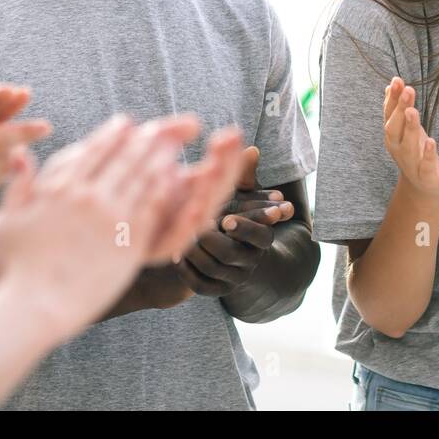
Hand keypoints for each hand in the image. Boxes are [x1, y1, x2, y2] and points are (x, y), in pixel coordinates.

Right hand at [0, 114, 220, 335]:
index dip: (112, 134)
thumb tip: (19, 151)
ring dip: (159, 159)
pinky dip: (165, 188)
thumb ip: (19, 183)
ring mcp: (112, 218)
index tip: (125, 123)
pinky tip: (174, 179)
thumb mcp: (11, 219)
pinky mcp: (131, 240)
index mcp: (62, 188)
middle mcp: (89, 197)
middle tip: (157, 129)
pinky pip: (153, 206)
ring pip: (143, 178)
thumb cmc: (20, 266)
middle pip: (124, 159)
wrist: (38, 304)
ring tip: (171, 148)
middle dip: (143, 140)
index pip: (94, 151)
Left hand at [176, 145, 298, 296]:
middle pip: (230, 253)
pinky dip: (187, 270)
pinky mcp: (215, 290)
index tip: (226, 219)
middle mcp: (251, 261)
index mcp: (261, 237)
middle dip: (209, 239)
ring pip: (211, 268)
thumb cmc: (228, 214)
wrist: (219, 253)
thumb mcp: (236, 195)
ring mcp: (233, 278)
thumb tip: (251, 149)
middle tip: (192, 225)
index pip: (261, 235)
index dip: (245, 228)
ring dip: (194, 251)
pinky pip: (199, 284)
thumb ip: (243, 174)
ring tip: (180, 235)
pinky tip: (176, 254)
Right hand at [380, 77, 438, 201]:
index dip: (392, 98)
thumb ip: (398, 108)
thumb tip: (391, 85)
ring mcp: (411, 163)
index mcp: (393, 136)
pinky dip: (427, 154)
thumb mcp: (407, 129)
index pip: (389, 114)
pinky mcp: (426, 175)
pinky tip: (432, 142)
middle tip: (408, 90)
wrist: (424, 188)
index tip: (397, 80)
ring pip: (407, 145)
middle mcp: (398, 148)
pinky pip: (425, 165)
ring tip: (413, 111)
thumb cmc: (416, 153)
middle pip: (394, 127)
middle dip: (399, 108)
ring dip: (410, 127)